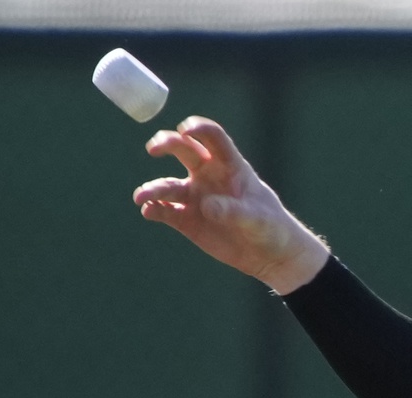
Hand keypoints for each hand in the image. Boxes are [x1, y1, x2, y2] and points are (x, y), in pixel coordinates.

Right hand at [133, 116, 329, 293]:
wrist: (268, 254)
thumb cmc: (270, 227)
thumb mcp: (258, 219)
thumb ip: (234, 210)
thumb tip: (207, 206)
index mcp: (230, 166)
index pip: (213, 138)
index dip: (198, 129)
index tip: (185, 130)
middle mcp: (207, 175)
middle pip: (183, 149)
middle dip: (166, 144)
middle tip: (153, 149)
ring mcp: (195, 196)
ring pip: (167, 185)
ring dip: (153, 189)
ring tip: (141, 198)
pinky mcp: (186, 219)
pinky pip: (164, 210)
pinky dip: (154, 209)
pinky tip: (149, 212)